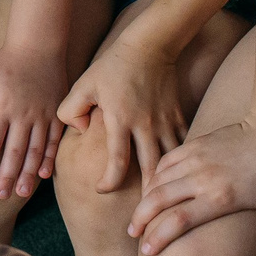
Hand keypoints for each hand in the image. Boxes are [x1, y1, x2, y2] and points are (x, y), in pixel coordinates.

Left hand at [0, 44, 68, 199]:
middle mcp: (23, 114)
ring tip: (20, 192)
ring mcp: (43, 115)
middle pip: (14, 151)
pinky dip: (49, 159)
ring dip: (27, 173)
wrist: (38, 46)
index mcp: (2, 107)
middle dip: (6, 175)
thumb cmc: (5, 64)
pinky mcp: (57, 114)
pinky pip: (54, 141)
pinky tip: (43, 175)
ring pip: (35, 150)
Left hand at [58, 13, 189, 193]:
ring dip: (167, 182)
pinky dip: (181, 162)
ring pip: (171, 161)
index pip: (117, 162)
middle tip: (139, 211)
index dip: (109, 182)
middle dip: (147, 194)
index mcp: (120, 120)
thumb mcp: (83, 84)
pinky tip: (179, 175)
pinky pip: (183, 145)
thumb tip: (77, 132)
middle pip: (151, 169)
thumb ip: (71, 110)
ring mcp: (166, 122)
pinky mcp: (179, 116)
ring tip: (161, 201)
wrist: (150, 44)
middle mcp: (146, 125)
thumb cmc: (112, 66)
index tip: (102, 190)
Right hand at [130, 117, 255, 255]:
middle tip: (133, 233)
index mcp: (221, 198)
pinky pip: (166, 162)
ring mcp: (196, 158)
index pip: (178, 221)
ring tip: (140, 214)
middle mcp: (202, 178)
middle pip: (158, 199)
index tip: (148, 251)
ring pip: (158, 179)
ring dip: (145, 198)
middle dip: (140, 218)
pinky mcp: (196, 144)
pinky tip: (154, 188)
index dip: (158, 237)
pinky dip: (155, 177)